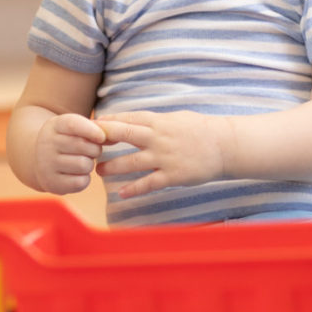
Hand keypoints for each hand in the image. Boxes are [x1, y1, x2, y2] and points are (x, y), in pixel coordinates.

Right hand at [33, 113, 105, 193]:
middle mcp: (47, 144)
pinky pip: (80, 182)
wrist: (40, 159)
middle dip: (95, 149)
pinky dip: (84, 179)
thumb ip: (96, 129)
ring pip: (84, 165)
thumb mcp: (76, 128)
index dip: (91, 130)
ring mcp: (46, 165)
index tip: (102, 137)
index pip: (73, 124)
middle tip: (91, 151)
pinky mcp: (51, 183)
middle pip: (83, 146)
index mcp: (55, 125)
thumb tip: (113, 137)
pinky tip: (77, 174)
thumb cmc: (68, 140)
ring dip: (89, 164)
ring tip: (82, 161)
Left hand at [95, 111, 233, 198]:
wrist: (225, 145)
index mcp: (159, 121)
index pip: (128, 118)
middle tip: (86, 145)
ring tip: (99, 171)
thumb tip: (135, 120)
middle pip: (124, 135)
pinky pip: (148, 183)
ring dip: (112, 167)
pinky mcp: (172, 175)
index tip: (91, 125)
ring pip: (131, 162)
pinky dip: (133, 189)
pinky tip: (121, 193)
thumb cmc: (201, 130)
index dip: (108, 122)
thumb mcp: (177, 118)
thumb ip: (155, 121)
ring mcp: (165, 157)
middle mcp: (158, 137)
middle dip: (103, 139)